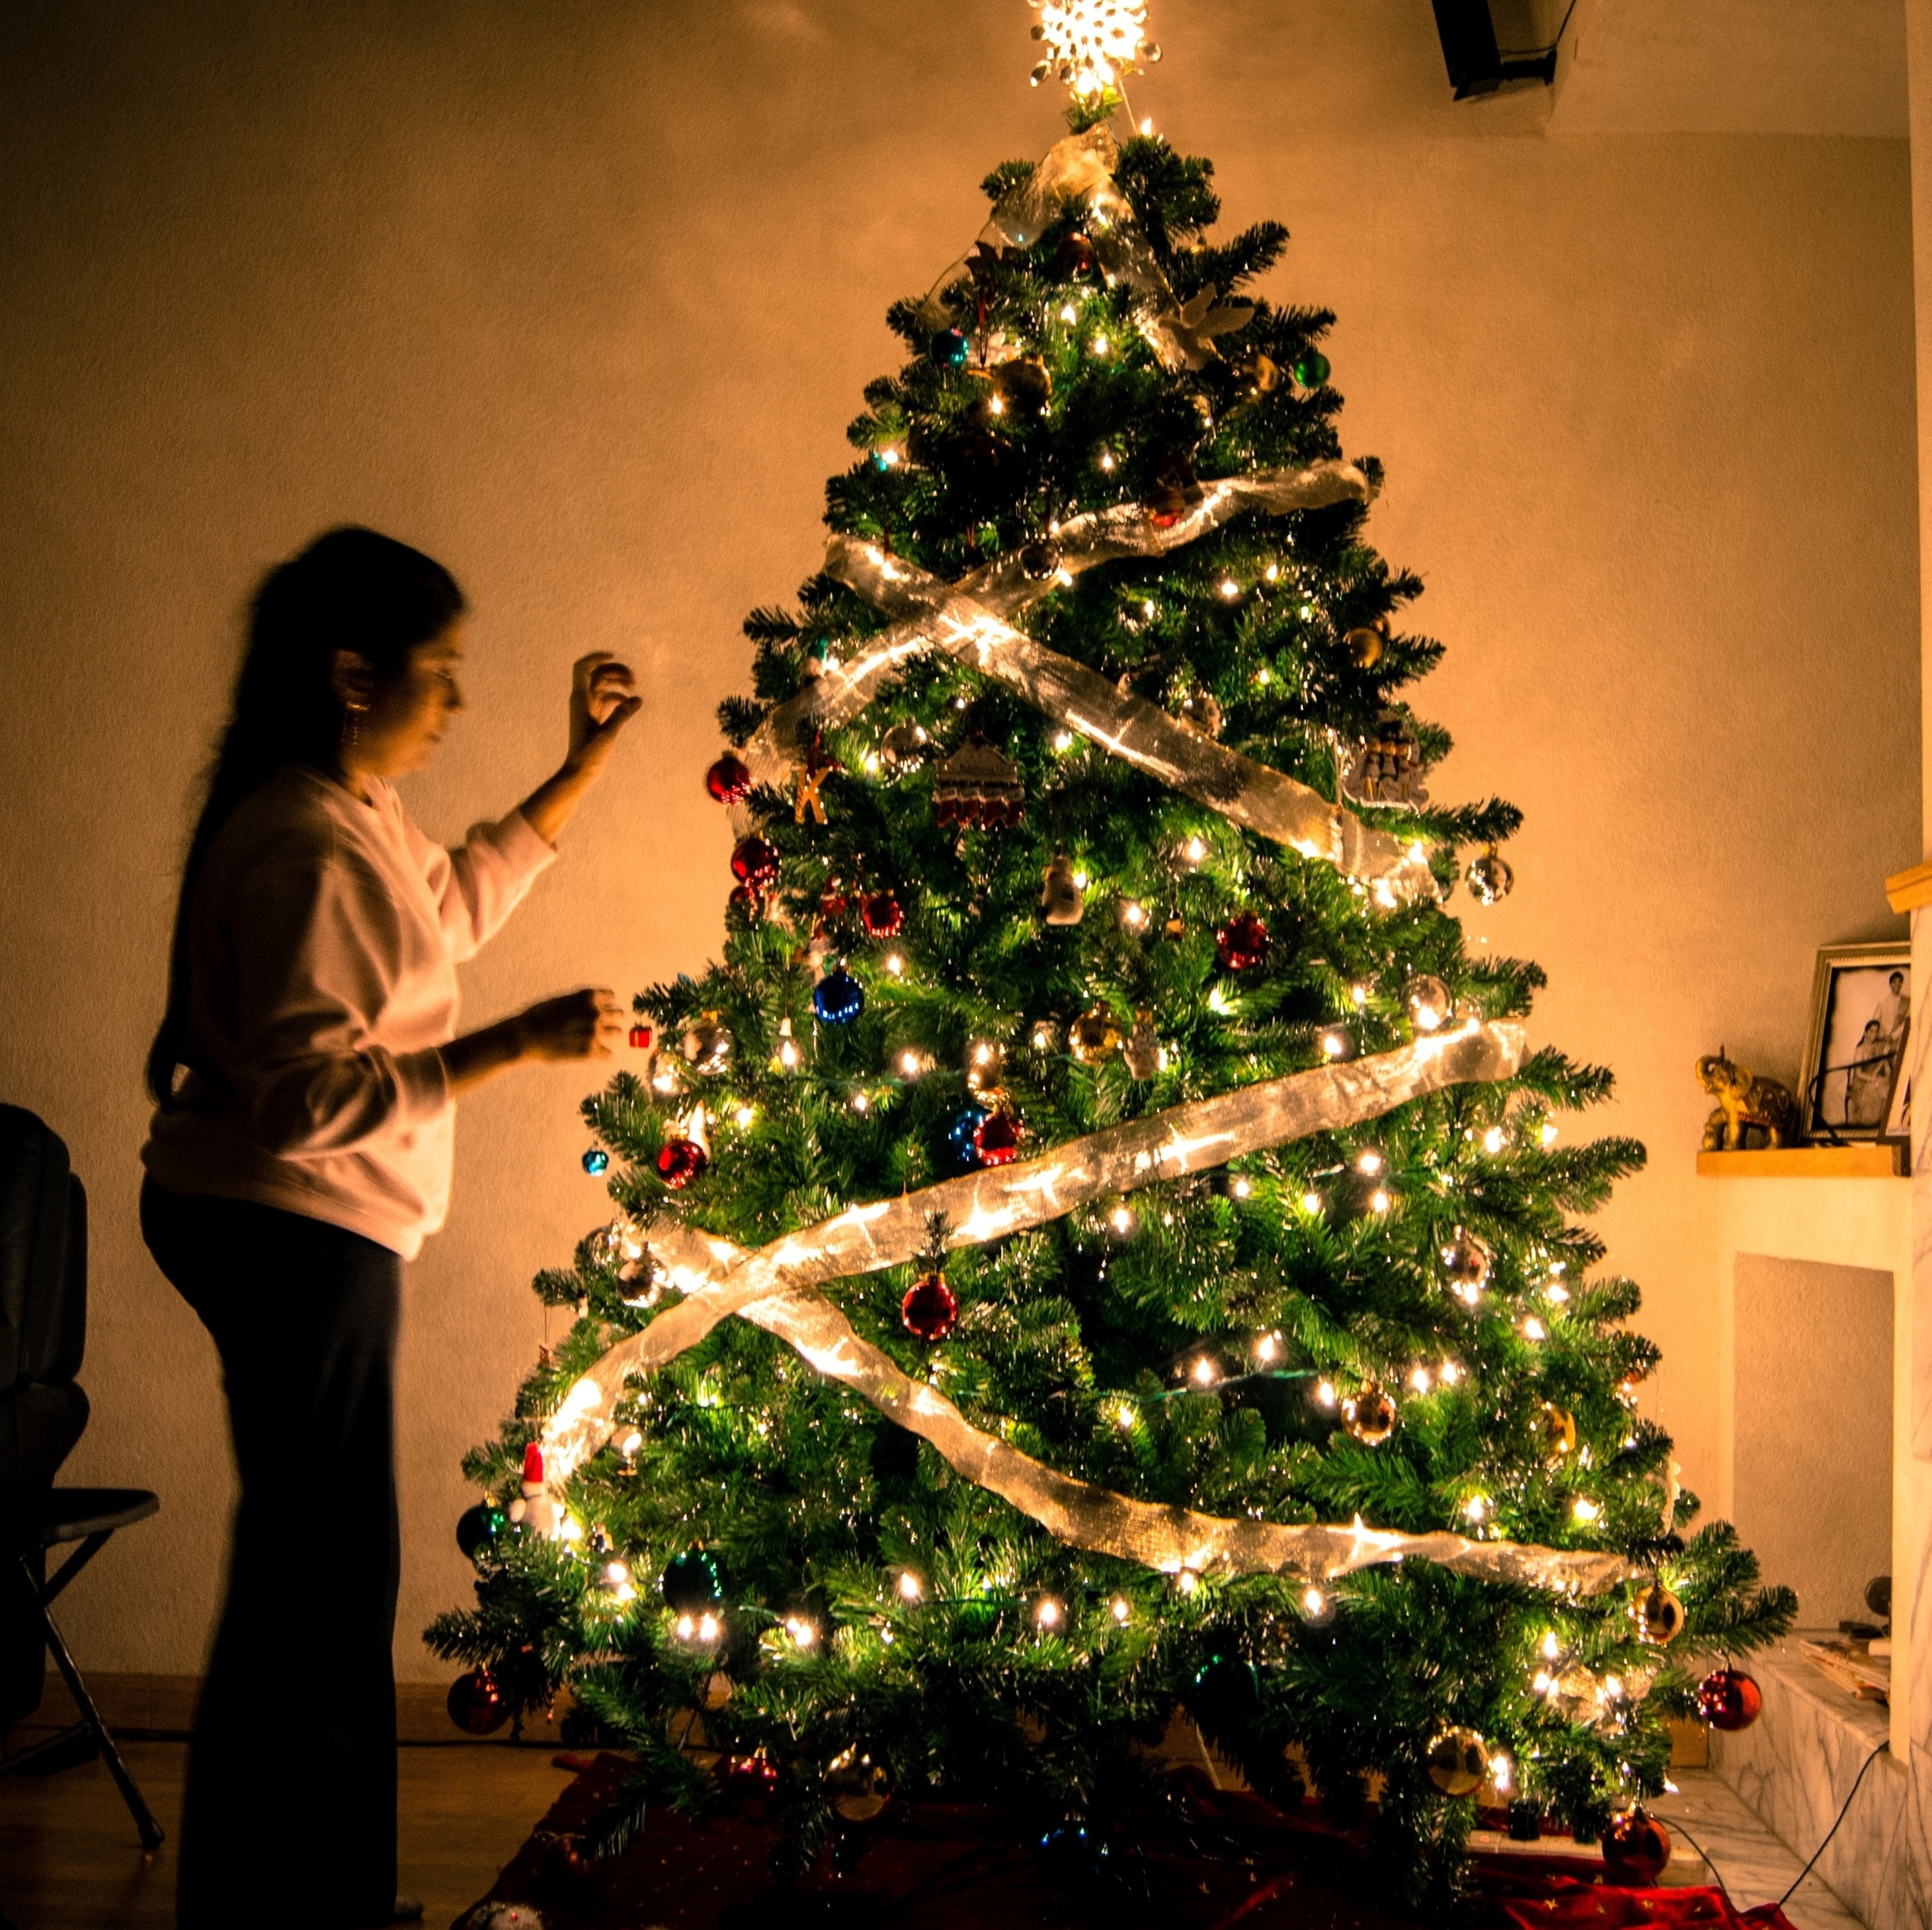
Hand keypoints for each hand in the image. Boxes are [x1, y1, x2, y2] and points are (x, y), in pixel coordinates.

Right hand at [516, 988, 625, 1062]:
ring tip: (599, 1040)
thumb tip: (591, 1006)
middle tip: (606, 1027)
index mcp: (588, 997)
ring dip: (610, 1036)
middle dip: (613, 1020)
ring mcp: (595, 1032)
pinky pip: (608, 1054)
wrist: (525, 1036)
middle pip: (619, 1015)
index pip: (611, 997)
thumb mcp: (561, 1000)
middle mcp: (596, 1012)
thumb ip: (579, 1002)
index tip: (601, 1010)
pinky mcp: (591, 1051)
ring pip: (617, 1034)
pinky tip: (594, 1054)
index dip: (606, 1004)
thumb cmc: (538, 1017)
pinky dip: (602, 1054)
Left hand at [567, 652, 641, 777]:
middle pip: (597, 673)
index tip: (614, 656)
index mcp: (580, 699)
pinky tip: (630, 704)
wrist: (579, 771)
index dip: (596, 658)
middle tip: (634, 680)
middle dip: (615, 671)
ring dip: (618, 683)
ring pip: (603, 685)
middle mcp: (582, 699)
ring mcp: (588, 707)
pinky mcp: (594, 716)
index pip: (583, 668)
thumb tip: (637, 699)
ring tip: (634, 689)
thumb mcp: (607, 734)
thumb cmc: (588, 754)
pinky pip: (606, 698)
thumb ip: (622, 715)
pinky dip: (618, 697)